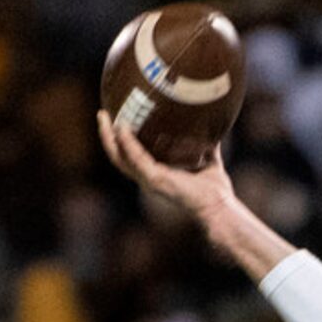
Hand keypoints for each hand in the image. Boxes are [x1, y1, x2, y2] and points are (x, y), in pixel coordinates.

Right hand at [96, 109, 235, 234]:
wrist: (220, 207)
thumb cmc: (215, 190)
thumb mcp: (208, 158)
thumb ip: (206, 142)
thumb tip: (212, 123)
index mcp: (157, 174)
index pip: (131, 156)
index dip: (120, 140)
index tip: (115, 118)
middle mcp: (149, 179)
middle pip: (118, 157)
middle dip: (107, 136)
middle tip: (102, 114)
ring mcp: (150, 181)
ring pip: (120, 159)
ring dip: (109, 138)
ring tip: (104, 117)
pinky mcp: (155, 181)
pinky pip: (136, 160)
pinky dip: (127, 144)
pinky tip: (122, 128)